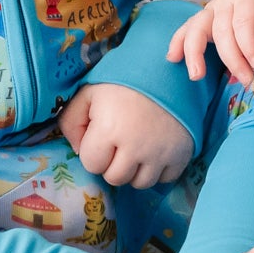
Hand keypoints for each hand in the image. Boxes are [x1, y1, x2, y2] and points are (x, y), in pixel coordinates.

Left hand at [58, 83, 192, 190]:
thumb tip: (77, 150)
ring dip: (135, 169)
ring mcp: (161, 153)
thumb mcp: (90, 92)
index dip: (94, 151)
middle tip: (119, 142)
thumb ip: (71, 121)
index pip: (92, 164)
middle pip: (116, 178)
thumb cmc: (126, 81)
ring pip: (140, 182)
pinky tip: (155, 149)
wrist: (170, 69)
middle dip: (113, 163)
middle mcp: (136, 147)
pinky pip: (165, 179)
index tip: (102, 135)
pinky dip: (159, 169)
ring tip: (137, 146)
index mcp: (110, 129)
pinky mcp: (182, 154)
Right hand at [165, 0, 253, 85]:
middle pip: (222, 31)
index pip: (244, 22)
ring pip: (197, 28)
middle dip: (232, 59)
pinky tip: (173, 58)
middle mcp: (226, 0)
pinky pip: (187, 27)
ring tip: (197, 75)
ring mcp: (212, 8)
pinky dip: (178, 42)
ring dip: (195, 52)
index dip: (249, 46)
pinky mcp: (205, 16)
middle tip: (245, 79)